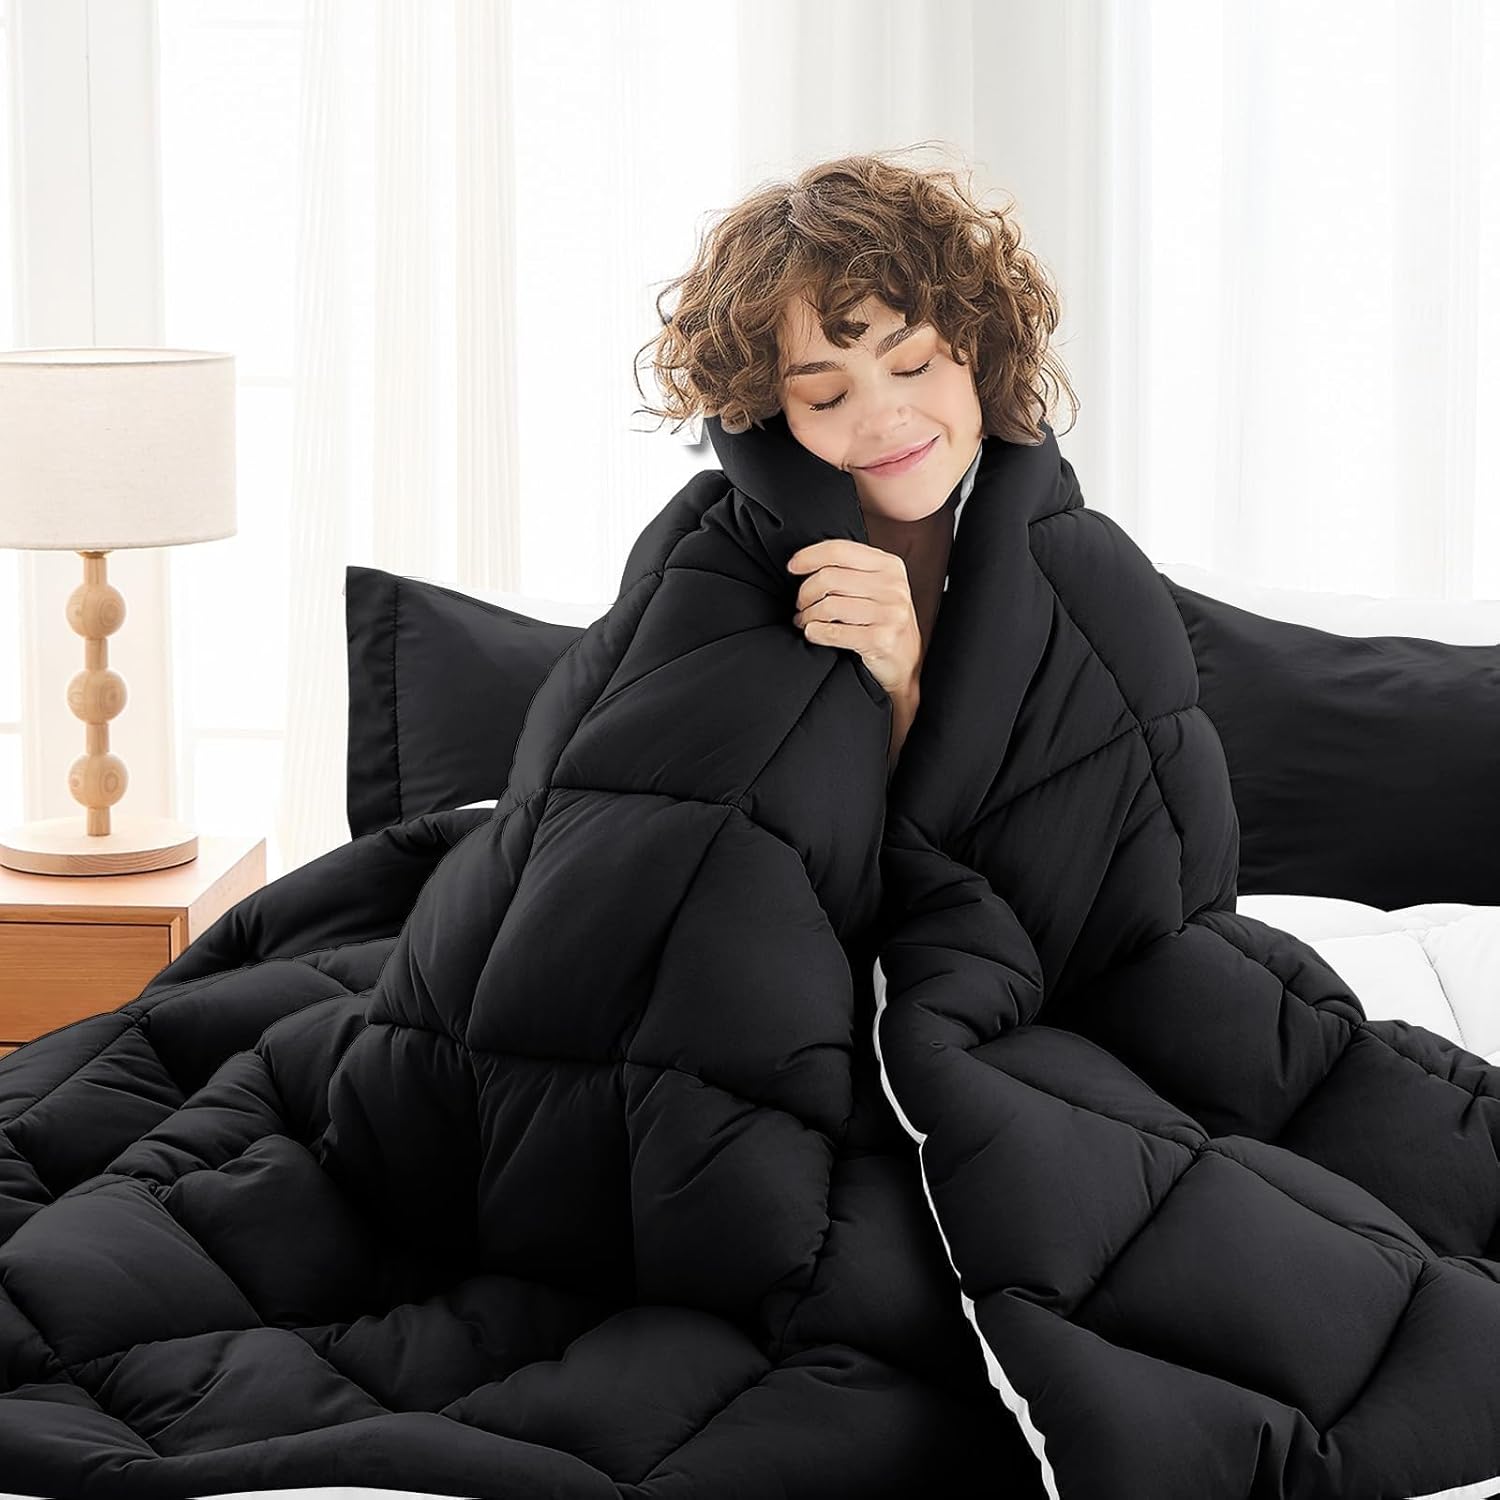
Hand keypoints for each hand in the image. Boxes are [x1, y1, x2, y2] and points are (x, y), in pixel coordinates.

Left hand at [786, 539, 921, 702]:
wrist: (907, 661)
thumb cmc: (884, 620)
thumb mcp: (877, 586)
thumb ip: (850, 569)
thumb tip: (804, 561)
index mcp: (890, 566)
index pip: (839, 550)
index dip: (809, 556)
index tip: (793, 566)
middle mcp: (893, 587)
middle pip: (829, 578)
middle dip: (805, 593)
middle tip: (801, 604)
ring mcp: (889, 614)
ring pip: (828, 605)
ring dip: (807, 615)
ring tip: (806, 621)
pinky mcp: (880, 640)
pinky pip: (832, 632)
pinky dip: (814, 632)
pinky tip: (813, 632)